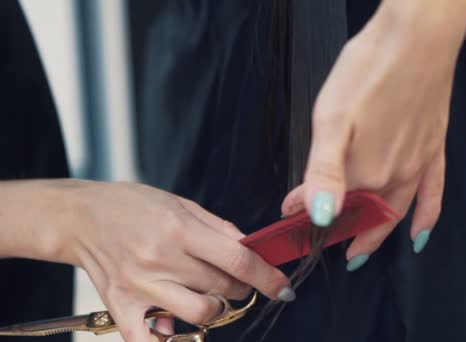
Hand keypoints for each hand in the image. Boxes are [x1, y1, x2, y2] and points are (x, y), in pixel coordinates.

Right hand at [56, 181, 292, 340]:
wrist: (80, 217)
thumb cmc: (131, 206)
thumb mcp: (180, 203)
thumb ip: (218, 227)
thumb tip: (250, 247)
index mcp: (179, 229)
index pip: (237, 260)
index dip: (267, 276)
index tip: (282, 287)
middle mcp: (161, 259)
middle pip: (223, 287)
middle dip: (240, 285)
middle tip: (235, 277)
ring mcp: (141, 286)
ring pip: (201, 314)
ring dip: (216, 307)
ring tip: (208, 293)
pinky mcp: (122, 306)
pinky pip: (150, 341)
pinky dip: (169, 340)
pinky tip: (175, 326)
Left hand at [282, 0, 465, 267]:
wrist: (417, 38)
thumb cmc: (368, 71)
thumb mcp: (330, 119)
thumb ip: (323, 172)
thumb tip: (319, 216)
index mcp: (365, 172)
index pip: (332, 206)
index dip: (307, 214)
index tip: (287, 213)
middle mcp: (394, 177)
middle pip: (364, 216)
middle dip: (341, 230)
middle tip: (324, 239)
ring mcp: (419, 165)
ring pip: (395, 212)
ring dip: (376, 234)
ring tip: (361, 249)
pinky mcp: (434, 149)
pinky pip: (433, 194)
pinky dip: (426, 218)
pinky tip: (419, 235)